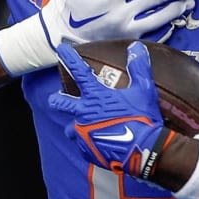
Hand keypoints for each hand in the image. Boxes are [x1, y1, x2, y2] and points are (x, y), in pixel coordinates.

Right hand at [0, 0, 194, 75]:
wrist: (56, 35)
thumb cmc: (65, 3)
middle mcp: (121, 15)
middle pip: (157, 0)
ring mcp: (125, 32)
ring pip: (159, 20)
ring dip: (177, 11)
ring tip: (190, 3)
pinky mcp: (125, 43)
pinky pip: (151, 35)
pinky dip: (166, 28)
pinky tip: (175, 22)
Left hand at [48, 41, 171, 181]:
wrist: (143, 150)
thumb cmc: (143, 118)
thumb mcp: (143, 90)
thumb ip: (138, 68)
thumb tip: (136, 47)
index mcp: (96, 97)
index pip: (80, 71)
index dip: (69, 58)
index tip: (60, 48)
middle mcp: (84, 113)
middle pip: (61, 104)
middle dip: (56, 100)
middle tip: (55, 99)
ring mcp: (83, 133)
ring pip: (70, 129)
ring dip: (74, 127)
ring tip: (79, 128)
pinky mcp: (87, 150)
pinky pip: (82, 145)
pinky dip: (87, 142)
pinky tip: (96, 142)